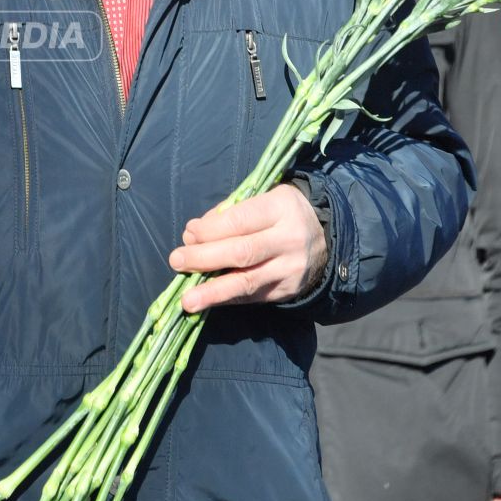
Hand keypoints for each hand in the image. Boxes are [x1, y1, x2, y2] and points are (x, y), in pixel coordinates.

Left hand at [168, 184, 327, 312]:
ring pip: (247, 281)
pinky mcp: (288, 290)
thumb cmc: (279, 214)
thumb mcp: (261, 200)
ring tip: (187, 301)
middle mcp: (289, 239)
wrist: (324, 238)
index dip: (210, 230)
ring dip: (212, 292)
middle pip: (241, 252)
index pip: (240, 221)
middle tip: (176, 261)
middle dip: (204, 258)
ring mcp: (291, 268)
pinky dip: (226, 298)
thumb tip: (192, 234)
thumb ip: (227, 215)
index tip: (188, 235)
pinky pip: (252, 296)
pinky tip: (207, 300)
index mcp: (281, 208)